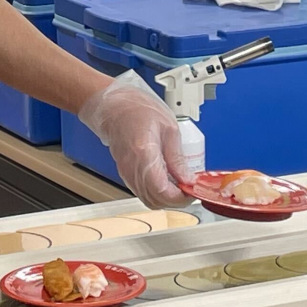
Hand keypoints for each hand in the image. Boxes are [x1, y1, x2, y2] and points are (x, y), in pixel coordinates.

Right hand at [78, 71, 192, 208]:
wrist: (114, 106)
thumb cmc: (136, 109)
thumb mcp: (168, 128)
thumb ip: (178, 157)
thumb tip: (188, 178)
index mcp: (143, 153)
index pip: (162, 191)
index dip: (180, 197)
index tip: (192, 190)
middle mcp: (132, 168)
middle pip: (155, 200)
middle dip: (176, 200)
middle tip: (189, 188)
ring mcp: (126, 173)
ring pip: (148, 200)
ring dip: (166, 198)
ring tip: (179, 185)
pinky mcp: (125, 174)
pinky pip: (142, 192)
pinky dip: (157, 193)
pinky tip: (167, 181)